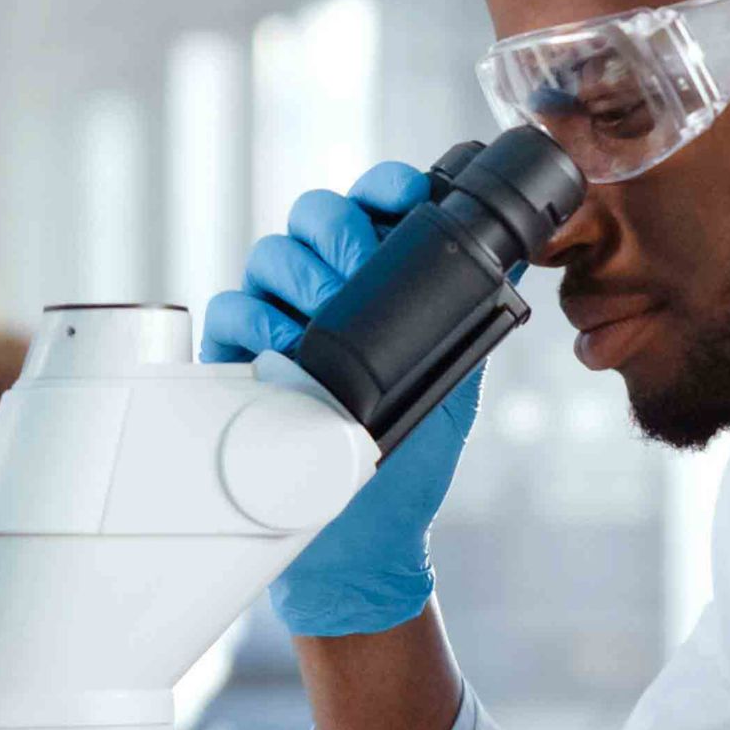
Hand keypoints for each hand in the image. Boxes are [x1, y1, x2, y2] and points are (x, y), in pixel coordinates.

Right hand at [201, 160, 482, 636]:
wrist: (362, 540)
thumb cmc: (408, 463)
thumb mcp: (453, 386)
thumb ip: (464, 324)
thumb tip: (501, 265)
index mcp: (378, 287)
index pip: (374, 208)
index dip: (385, 188)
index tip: (405, 196)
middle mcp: (324, 293)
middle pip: (313, 216)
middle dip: (337, 227)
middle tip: (357, 264)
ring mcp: (276, 321)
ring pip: (269, 254)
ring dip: (298, 274)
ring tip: (322, 316)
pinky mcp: (235, 360)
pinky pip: (228, 309)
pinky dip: (254, 320)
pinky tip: (282, 347)